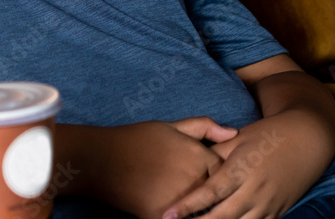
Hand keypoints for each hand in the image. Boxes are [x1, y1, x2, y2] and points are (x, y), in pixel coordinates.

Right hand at [92, 117, 237, 218]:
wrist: (102, 159)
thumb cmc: (136, 140)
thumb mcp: (171, 126)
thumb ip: (204, 126)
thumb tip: (232, 132)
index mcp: (199, 155)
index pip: (225, 172)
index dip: (219, 176)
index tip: (212, 180)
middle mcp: (195, 178)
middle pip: (216, 194)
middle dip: (213, 197)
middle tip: (203, 195)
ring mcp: (180, 200)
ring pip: (201, 212)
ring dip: (199, 211)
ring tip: (193, 204)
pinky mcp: (162, 216)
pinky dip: (181, 218)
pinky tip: (173, 213)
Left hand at [162, 111, 334, 218]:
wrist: (308, 139)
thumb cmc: (268, 135)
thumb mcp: (238, 139)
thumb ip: (214, 153)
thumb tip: (190, 165)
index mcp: (242, 169)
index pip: (209, 192)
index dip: (188, 205)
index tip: (168, 214)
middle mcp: (255, 190)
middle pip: (222, 216)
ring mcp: (268, 204)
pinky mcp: (278, 212)